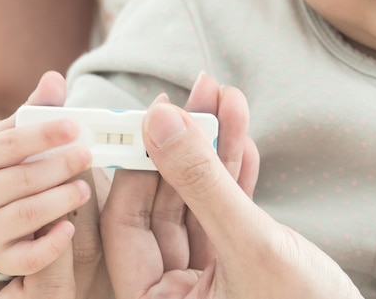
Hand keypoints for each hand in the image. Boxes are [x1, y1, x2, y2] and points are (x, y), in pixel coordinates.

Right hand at [0, 71, 109, 296]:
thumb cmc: (9, 167)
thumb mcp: (15, 137)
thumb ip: (36, 111)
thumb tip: (54, 78)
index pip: (9, 143)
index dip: (43, 134)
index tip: (75, 127)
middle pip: (22, 178)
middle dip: (59, 166)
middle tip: (88, 155)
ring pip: (28, 214)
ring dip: (61, 199)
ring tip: (85, 188)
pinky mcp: (1, 258)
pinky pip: (26, 257)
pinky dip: (50, 244)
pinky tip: (69, 229)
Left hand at [101, 73, 361, 298]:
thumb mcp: (249, 245)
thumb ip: (201, 184)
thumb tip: (159, 123)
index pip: (126, 220)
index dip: (139, 162)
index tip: (156, 115)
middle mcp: (172, 289)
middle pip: (163, 201)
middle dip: (185, 144)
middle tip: (199, 96)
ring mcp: (203, 273)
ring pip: (196, 197)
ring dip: (214, 147)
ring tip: (227, 101)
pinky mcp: (233, 259)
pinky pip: (224, 208)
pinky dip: (234, 173)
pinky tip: (239, 137)